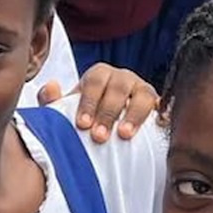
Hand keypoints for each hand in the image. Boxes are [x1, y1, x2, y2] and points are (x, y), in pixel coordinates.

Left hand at [38, 64, 159, 142]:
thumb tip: (50, 87)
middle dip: (108, 112)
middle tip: (99, 136)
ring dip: (133, 115)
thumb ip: (53, 102)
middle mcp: (122, 78)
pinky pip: (162, 107)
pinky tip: (156, 128)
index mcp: (99, 76)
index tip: (82, 124)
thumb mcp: (67, 111)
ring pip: (142, 95)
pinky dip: (160, 116)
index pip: (95, 81)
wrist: (111, 129)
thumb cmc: (87, 118)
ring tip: (124, 135)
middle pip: (118, 87)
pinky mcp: (158, 105)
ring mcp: (142, 90)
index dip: (89, 102)